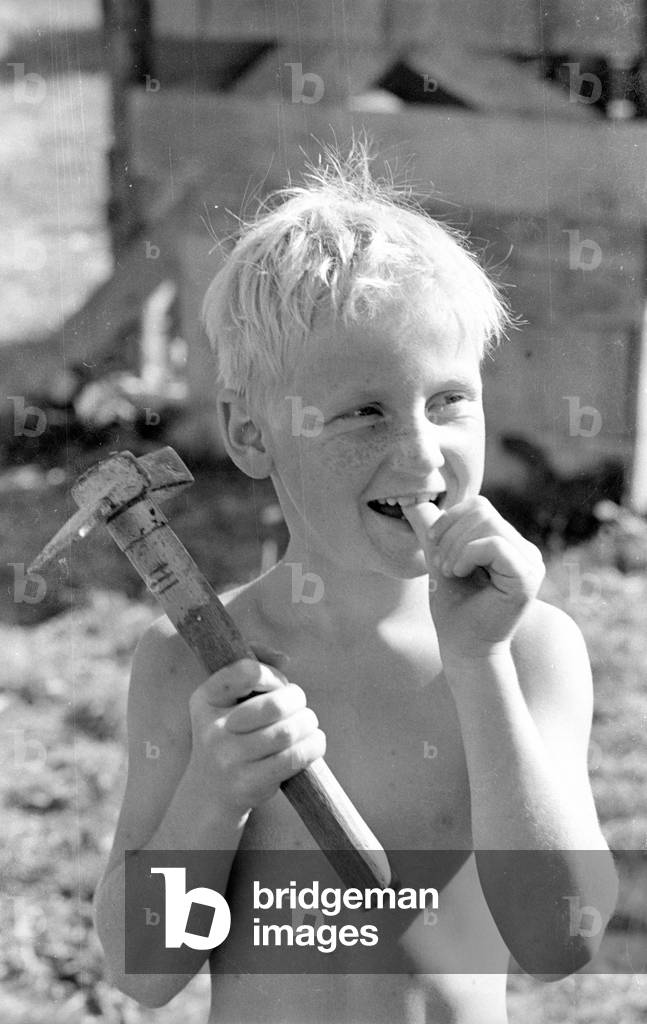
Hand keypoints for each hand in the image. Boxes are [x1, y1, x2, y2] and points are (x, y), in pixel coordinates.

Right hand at [188, 642, 325, 816]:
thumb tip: (284, 658)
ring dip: (308, 723)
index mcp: (206, 698)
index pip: (247, 672)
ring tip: (307, 724)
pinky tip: (312, 743)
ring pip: (288, 732)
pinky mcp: (249, 783)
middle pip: (276, 705)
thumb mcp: (226, 698)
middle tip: (299, 707)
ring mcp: (229, 759)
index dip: (273, 675)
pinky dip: (313, 746)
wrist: (210, 790)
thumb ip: (253, 665)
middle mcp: (213, 729)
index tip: (278, 684)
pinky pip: (294, 758)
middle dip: (297, 701)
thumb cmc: (230, 733)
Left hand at [404, 496, 544, 661]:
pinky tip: (460, 574)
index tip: (432, 542)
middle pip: (483, 511)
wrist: (463, 647)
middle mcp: (524, 550)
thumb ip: (433, 532)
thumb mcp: (440, 560)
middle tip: (441, 564)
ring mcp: (530, 563)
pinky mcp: (527, 577)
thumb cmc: (454, 609)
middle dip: (451, 534)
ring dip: (456, 547)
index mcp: (508, 544)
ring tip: (450, 571)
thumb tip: (412, 503)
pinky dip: (468, 555)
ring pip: (489, 524)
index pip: (480, 506)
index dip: (451, 517)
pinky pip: (494, 545)